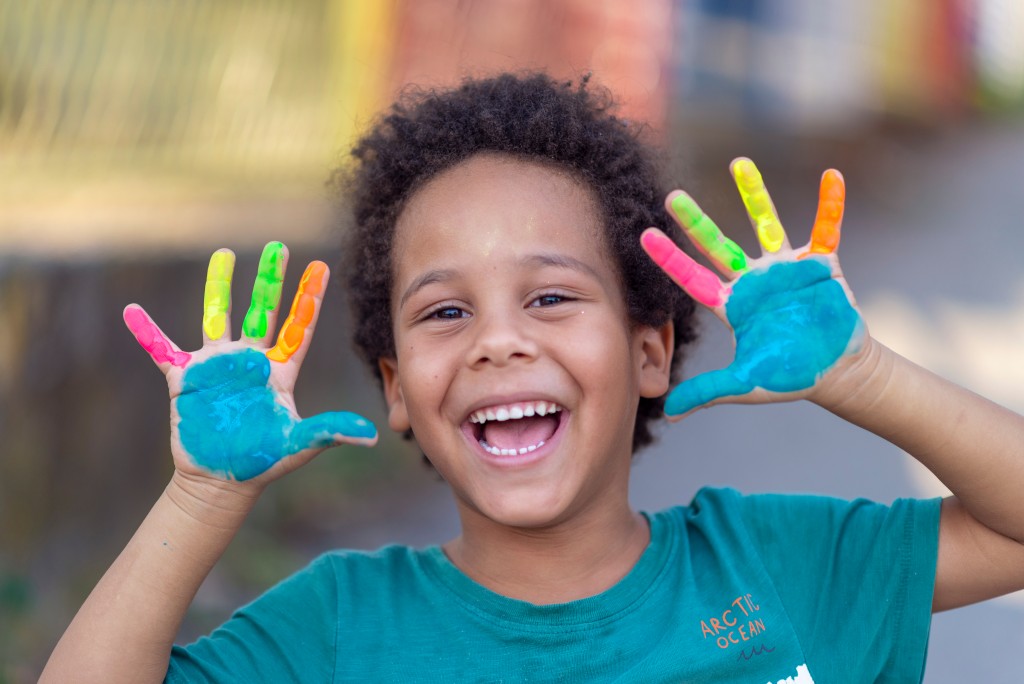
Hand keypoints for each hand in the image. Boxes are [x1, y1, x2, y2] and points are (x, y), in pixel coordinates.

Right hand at [123, 242, 376, 487]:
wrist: (221, 481)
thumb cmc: (263, 462)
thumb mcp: (298, 445)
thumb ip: (330, 431)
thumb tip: (372, 437)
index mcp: (279, 372)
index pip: (298, 327)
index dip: (309, 298)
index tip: (321, 267)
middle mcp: (250, 361)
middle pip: (262, 311)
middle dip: (271, 279)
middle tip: (279, 246)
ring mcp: (217, 366)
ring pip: (217, 316)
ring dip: (219, 286)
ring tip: (224, 254)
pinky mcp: (185, 379)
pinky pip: (162, 349)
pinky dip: (146, 332)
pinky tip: (131, 311)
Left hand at [642, 158, 866, 418]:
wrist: (838, 372)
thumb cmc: (790, 376)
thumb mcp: (746, 384)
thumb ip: (708, 391)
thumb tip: (670, 412)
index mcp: (732, 304)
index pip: (692, 278)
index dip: (670, 259)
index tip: (643, 235)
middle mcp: (753, 280)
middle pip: (717, 244)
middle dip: (695, 221)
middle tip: (671, 195)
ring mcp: (786, 268)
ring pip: (766, 223)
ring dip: (753, 195)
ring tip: (739, 163)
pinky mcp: (822, 264)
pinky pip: (827, 227)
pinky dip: (831, 204)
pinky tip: (832, 176)